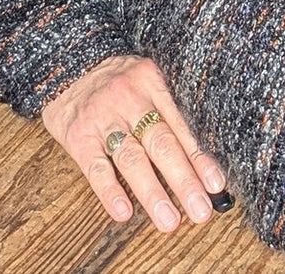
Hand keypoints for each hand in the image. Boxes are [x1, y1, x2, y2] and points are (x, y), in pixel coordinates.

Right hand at [40, 53, 227, 233]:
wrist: (67, 63)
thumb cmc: (116, 79)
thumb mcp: (145, 78)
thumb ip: (168, 108)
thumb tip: (200, 157)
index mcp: (152, 83)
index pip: (181, 125)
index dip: (200, 156)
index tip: (217, 185)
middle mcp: (131, 100)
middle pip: (161, 143)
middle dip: (183, 181)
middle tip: (201, 212)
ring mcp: (104, 118)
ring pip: (132, 158)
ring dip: (152, 193)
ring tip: (169, 221)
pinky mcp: (79, 136)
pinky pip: (95, 166)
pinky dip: (110, 191)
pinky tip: (123, 212)